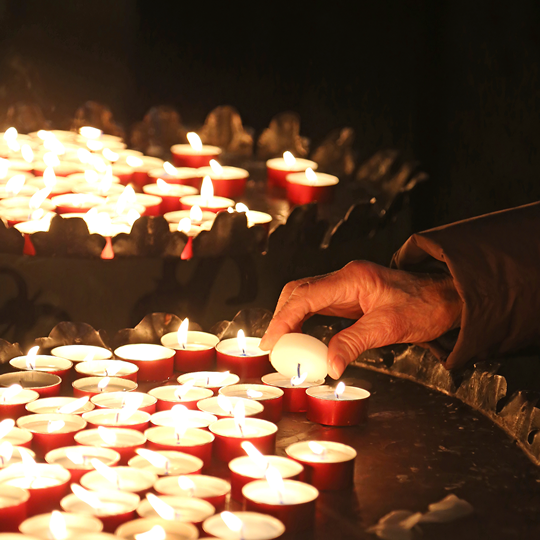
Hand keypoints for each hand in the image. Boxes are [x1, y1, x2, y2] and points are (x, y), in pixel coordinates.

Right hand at [260, 261, 462, 378]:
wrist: (444, 298)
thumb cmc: (422, 306)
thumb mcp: (388, 328)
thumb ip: (353, 343)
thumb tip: (329, 366)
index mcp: (352, 279)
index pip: (306, 295)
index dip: (284, 318)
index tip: (271, 340)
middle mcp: (344, 278)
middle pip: (298, 291)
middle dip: (281, 317)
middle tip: (272, 345)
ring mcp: (345, 287)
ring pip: (305, 297)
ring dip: (290, 319)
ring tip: (282, 344)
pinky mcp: (348, 297)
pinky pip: (317, 306)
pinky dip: (304, 321)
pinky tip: (301, 338)